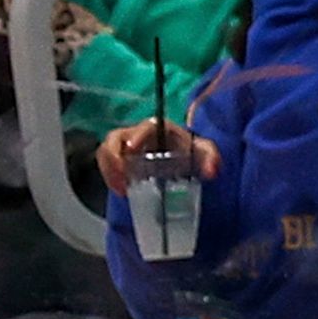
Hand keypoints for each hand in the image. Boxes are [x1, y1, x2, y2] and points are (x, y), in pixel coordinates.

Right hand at [94, 120, 217, 195]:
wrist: (178, 158)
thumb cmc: (188, 152)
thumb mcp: (203, 151)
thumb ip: (210, 157)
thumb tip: (212, 171)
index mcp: (157, 128)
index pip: (144, 127)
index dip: (136, 136)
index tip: (132, 149)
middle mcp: (136, 134)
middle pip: (114, 138)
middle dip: (112, 157)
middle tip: (121, 178)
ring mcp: (123, 147)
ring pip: (104, 151)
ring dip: (108, 170)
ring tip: (121, 189)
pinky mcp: (117, 160)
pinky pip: (105, 164)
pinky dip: (109, 177)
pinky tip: (121, 191)